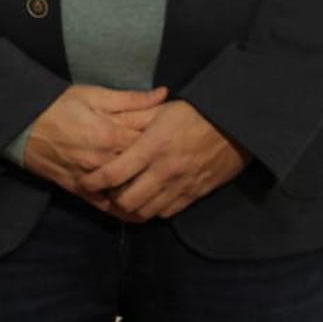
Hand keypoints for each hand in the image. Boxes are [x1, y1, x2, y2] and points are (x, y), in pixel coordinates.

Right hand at [22, 85, 167, 212]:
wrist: (21, 124)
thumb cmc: (56, 105)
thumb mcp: (92, 95)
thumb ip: (129, 99)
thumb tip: (163, 94)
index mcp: (109, 133)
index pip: (149, 141)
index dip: (167, 141)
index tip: (180, 140)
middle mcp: (103, 160)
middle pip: (142, 169)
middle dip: (162, 169)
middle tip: (181, 168)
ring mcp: (91, 178)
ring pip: (128, 192)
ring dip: (148, 193)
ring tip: (167, 194)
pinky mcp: (79, 190)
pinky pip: (106, 206)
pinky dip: (124, 212)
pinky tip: (140, 213)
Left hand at [84, 100, 247, 221]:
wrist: (236, 127)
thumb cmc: (196, 113)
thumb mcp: (162, 109)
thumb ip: (135, 116)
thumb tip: (110, 119)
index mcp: (151, 147)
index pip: (114, 174)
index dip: (94, 182)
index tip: (85, 181)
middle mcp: (164, 171)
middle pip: (127, 201)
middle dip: (111, 199)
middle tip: (105, 192)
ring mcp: (181, 185)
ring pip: (147, 211)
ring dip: (132, 208)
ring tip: (124, 198)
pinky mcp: (195, 194)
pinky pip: (168, 212)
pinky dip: (154, 210)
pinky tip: (148, 199)